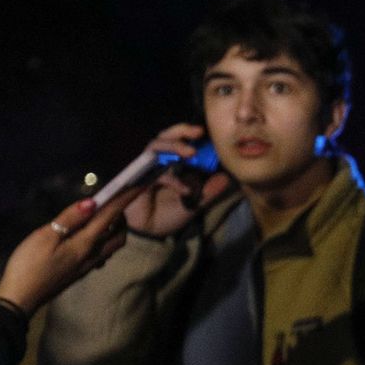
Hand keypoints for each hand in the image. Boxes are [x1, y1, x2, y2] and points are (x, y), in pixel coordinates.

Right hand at [0, 189, 142, 314]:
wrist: (21, 298)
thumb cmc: (29, 265)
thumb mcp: (46, 237)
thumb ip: (70, 219)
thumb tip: (93, 202)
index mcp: (86, 244)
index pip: (111, 217)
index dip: (124, 199)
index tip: (138, 185)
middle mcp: (92, 256)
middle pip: (119, 235)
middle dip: (122, 218)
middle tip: (116, 202)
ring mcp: (86, 266)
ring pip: (111, 246)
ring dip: (114, 230)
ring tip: (104, 217)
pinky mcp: (78, 272)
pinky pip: (100, 255)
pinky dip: (102, 242)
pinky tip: (89, 238)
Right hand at [124, 123, 234, 237]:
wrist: (149, 235)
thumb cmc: (168, 215)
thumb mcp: (195, 204)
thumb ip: (209, 191)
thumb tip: (226, 177)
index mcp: (172, 164)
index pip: (181, 141)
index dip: (193, 135)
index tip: (210, 134)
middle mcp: (159, 163)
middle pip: (166, 136)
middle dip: (182, 130)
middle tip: (199, 131)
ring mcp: (147, 170)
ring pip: (156, 146)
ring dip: (174, 146)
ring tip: (191, 152)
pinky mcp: (139, 181)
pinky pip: (155, 174)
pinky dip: (171, 179)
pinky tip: (185, 190)